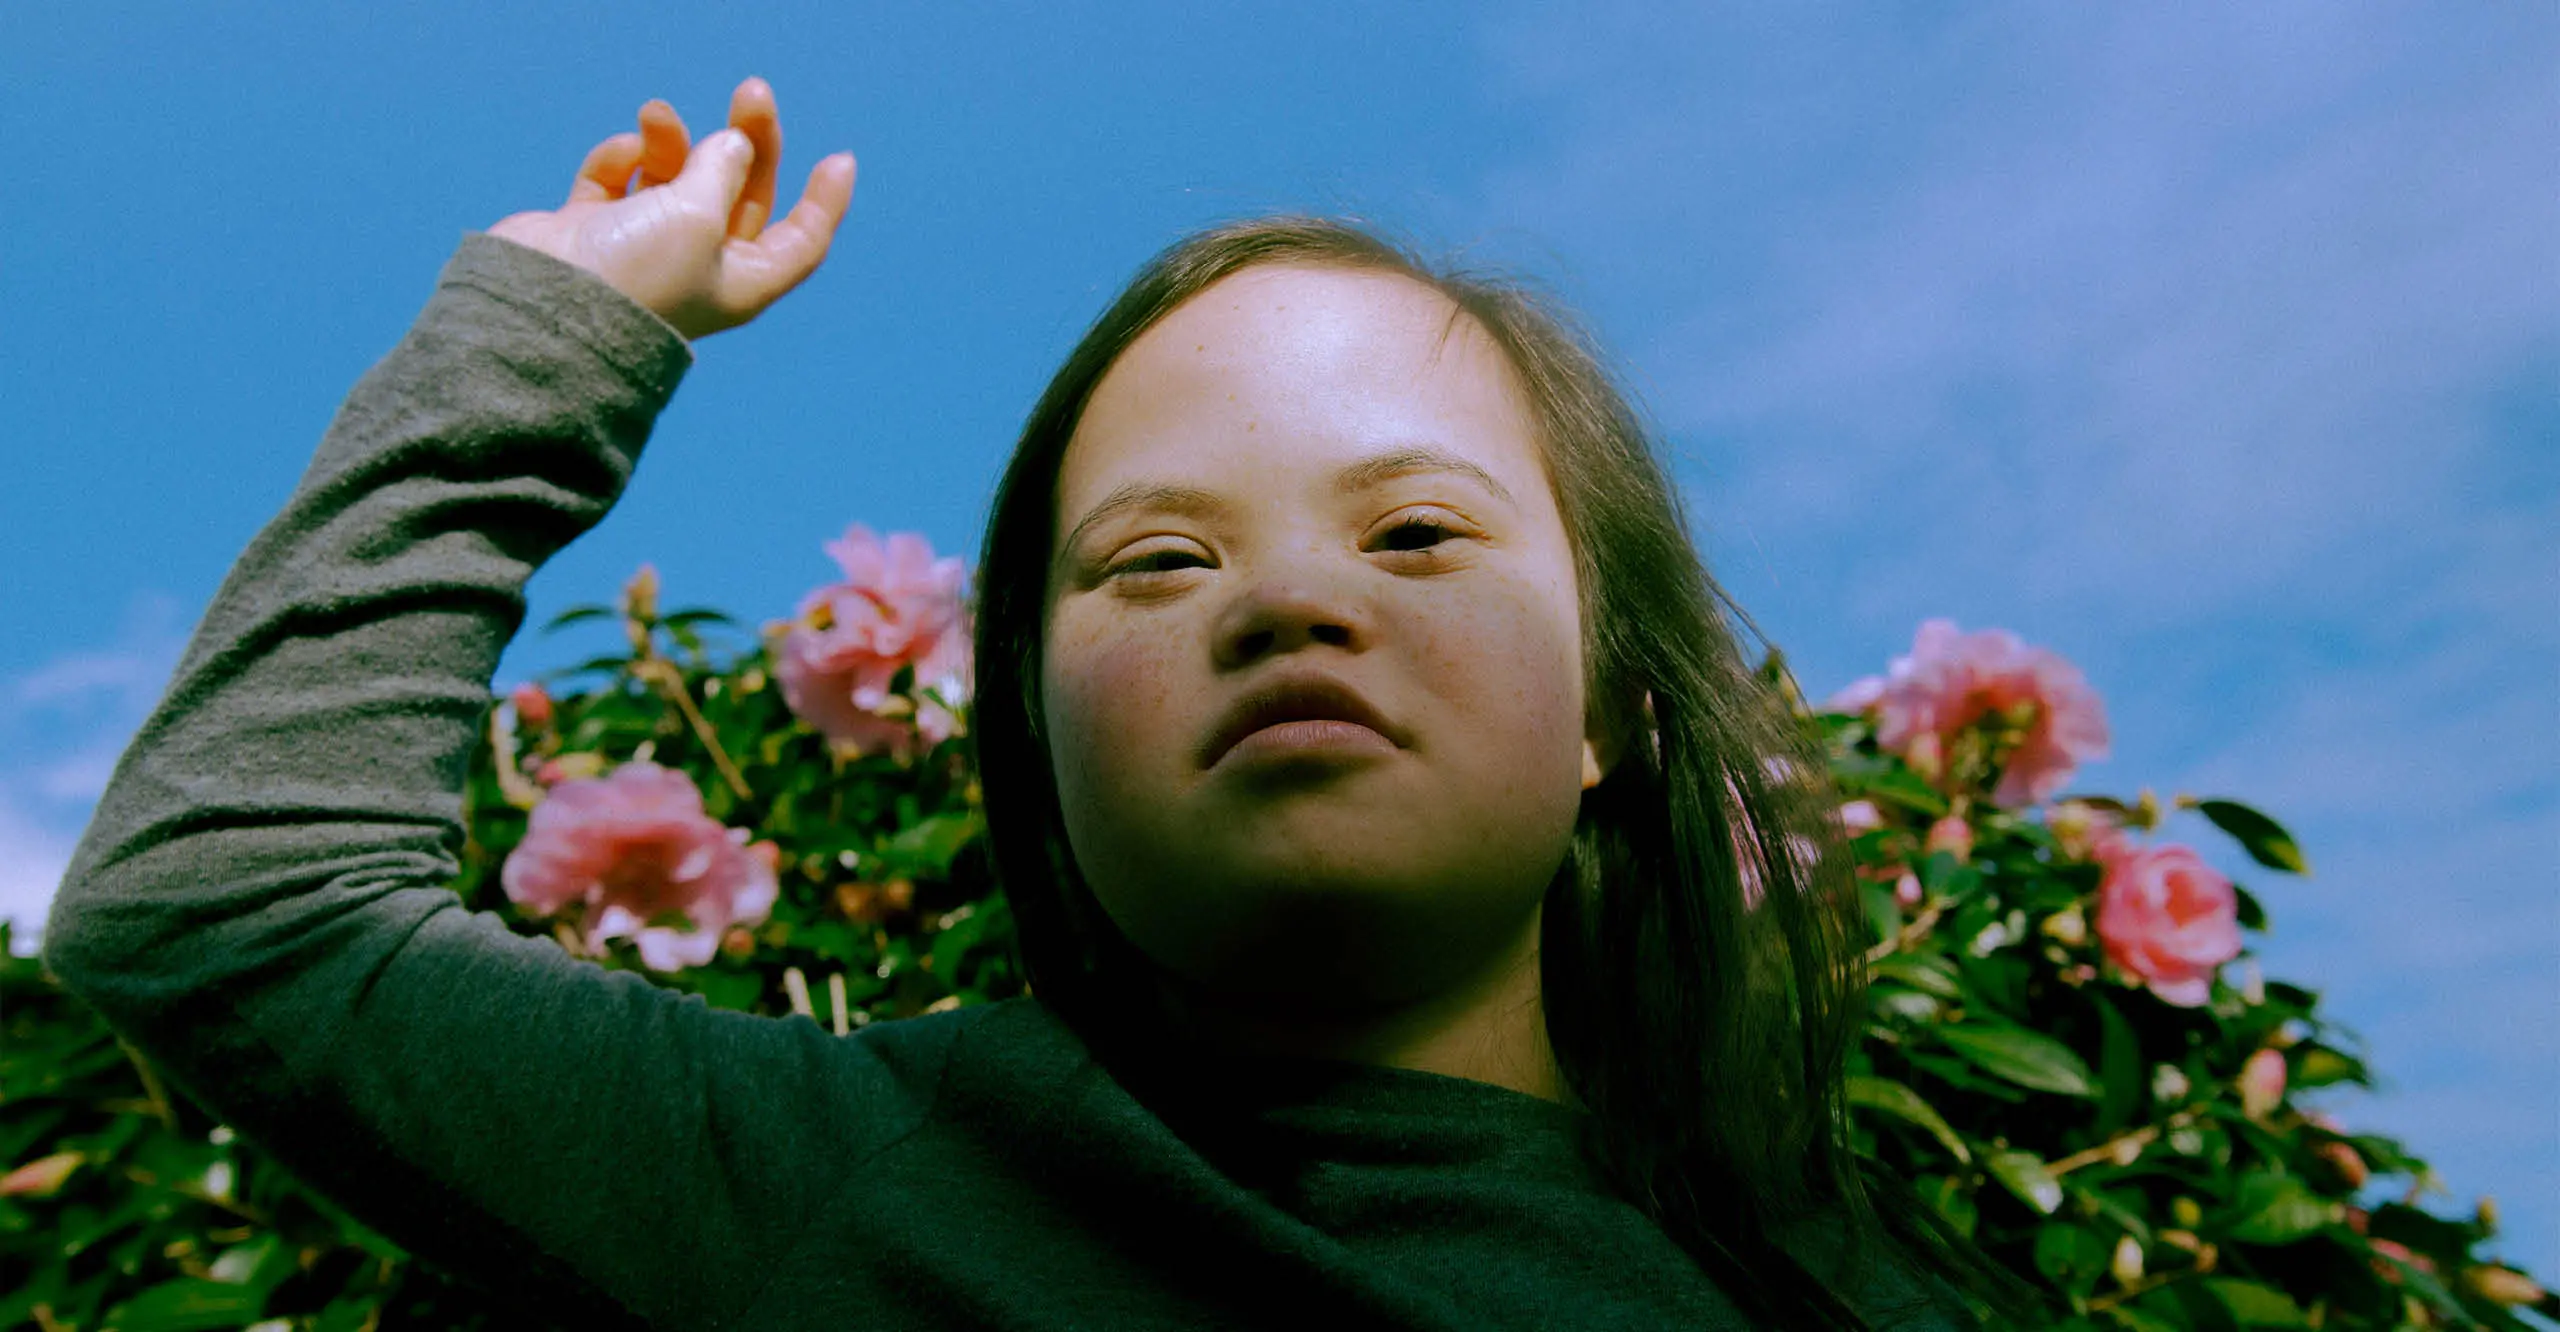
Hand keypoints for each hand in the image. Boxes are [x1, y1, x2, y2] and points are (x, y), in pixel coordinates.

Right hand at [488, 78, 856, 340]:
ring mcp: (644, 246)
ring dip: (672, 141)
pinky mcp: (594, 229)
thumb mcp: (698, 216)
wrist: (542, 305)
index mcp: (741, 282)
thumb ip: (721, 171)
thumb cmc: (637, 274)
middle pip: (741, 195)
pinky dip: (623, 159)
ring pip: (676, 178)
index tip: (840, 158)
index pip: (800, 242)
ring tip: (655, 116)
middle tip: (753, 93)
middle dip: (747, 143)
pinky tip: (620, 153)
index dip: (823, 203)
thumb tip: (733, 144)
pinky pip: (621, 179)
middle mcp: (698, 266)